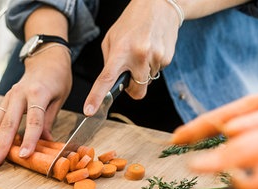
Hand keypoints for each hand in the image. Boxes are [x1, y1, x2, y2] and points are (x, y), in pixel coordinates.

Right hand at [0, 46, 71, 168]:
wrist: (46, 58)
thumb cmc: (57, 78)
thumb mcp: (59, 98)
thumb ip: (49, 119)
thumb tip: (46, 141)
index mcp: (37, 93)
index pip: (34, 120)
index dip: (30, 139)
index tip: (25, 156)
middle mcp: (19, 94)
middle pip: (8, 123)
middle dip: (0, 145)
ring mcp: (9, 97)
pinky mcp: (4, 100)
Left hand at [83, 0, 180, 115]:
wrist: (160, 5)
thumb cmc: (132, 22)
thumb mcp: (112, 38)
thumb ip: (109, 62)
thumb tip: (110, 83)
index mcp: (121, 51)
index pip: (106, 79)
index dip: (97, 97)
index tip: (90, 110)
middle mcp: (139, 56)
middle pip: (136, 92)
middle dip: (133, 88)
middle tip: (130, 73)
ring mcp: (155, 58)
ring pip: (147, 82)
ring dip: (143, 73)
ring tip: (142, 52)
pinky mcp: (168, 59)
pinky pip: (157, 72)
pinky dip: (152, 66)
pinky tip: (152, 50)